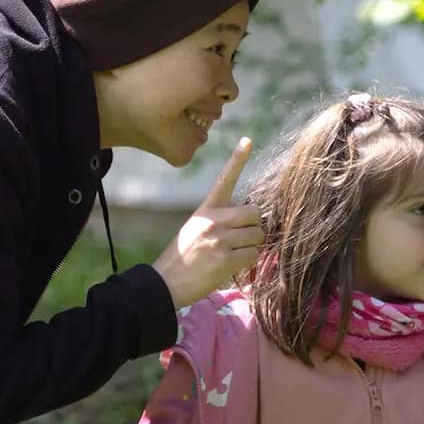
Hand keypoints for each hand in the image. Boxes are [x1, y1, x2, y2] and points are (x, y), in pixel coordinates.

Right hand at [151, 136, 262, 308]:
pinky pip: (253, 255)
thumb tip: (250, 222)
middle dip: (254, 226)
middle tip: (243, 238)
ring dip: (252, 246)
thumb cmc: (182, 258)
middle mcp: (214, 220)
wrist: (165, 283)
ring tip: (233, 254)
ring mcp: (220, 239)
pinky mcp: (225, 259)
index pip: (224, 180)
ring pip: (257, 236)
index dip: (237, 159)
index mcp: (205, 210)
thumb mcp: (195, 230)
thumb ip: (219, 221)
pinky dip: (248, 263)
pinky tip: (231, 267)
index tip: (248, 140)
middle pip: (255, 212)